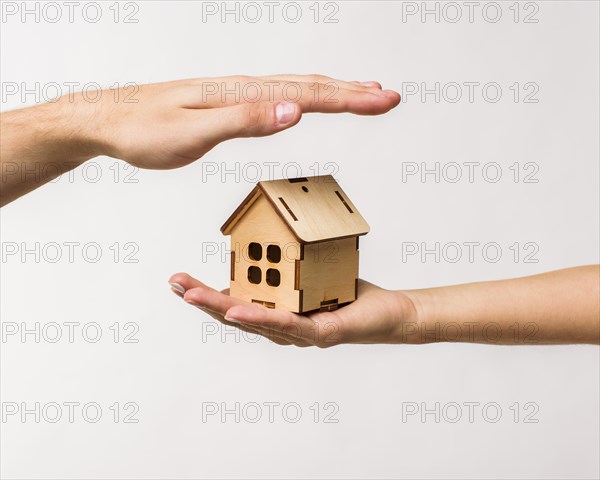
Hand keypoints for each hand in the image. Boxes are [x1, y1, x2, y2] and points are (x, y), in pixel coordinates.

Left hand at [75, 74, 400, 168]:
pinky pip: (276, 97)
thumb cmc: (144, 130)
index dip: (349, 99)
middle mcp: (243, 88)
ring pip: (295, 88)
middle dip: (352, 93)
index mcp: (241, 95)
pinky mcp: (228, 104)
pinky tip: (307, 103)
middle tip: (389, 97)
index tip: (384, 100)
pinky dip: (304, 97)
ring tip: (363, 94)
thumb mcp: (192, 133)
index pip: (306, 94)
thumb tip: (294, 111)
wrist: (108, 120)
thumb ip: (244, 121)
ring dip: (334, 92)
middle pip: (308, 85)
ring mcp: (236, 94)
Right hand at [168, 273, 418, 346]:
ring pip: (254, 321)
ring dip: (220, 308)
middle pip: (235, 314)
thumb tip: (267, 230)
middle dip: (202, 300)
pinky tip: (236, 311)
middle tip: (175, 285)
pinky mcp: (320, 334)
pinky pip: (287, 325)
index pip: (234, 303)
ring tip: (194, 295)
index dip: (205, 293)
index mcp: (276, 312)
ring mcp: (299, 334)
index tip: (178, 280)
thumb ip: (288, 258)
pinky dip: (259, 318)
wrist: (389, 313)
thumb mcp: (312, 269)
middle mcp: (282, 327)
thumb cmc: (347, 292)